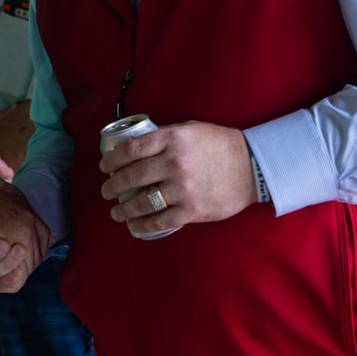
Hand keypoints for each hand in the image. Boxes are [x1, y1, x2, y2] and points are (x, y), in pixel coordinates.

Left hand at [98, 121, 255, 236]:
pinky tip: (134, 226)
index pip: (131, 149)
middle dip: (112, 186)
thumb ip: (165, 137)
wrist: (252, 166)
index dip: (112, 159)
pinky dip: (143, 226)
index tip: (105, 166)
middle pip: (131, 176)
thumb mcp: (190, 129)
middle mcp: (174, 163)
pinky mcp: (191, 210)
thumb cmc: (220, 145)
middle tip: (106, 190)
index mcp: (171, 139)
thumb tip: (138, 147)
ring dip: (123, 209)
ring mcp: (182, 188)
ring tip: (117, 211)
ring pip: (141, 202)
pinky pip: (160, 221)